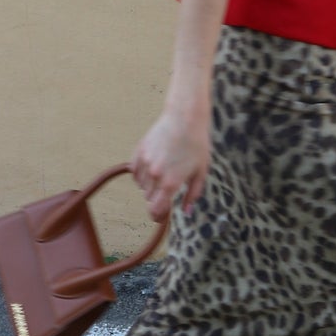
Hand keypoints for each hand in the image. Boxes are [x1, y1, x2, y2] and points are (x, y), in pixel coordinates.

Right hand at [131, 102, 210, 220]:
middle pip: (149, 198)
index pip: (155, 209)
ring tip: (163, 173)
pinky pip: (134, 172)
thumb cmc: (197, 145)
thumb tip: (186, 211)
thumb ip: (192, 194)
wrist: (185, 119)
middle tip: (168, 189)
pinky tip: (152, 168)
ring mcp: (145, 163)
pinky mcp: (139, 152)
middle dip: (158, 198)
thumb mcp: (200, 172)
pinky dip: (141, 174)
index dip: (158, 216)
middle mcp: (155, 175)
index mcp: (171, 183)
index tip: (160, 216)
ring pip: (141, 186)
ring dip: (150, 185)